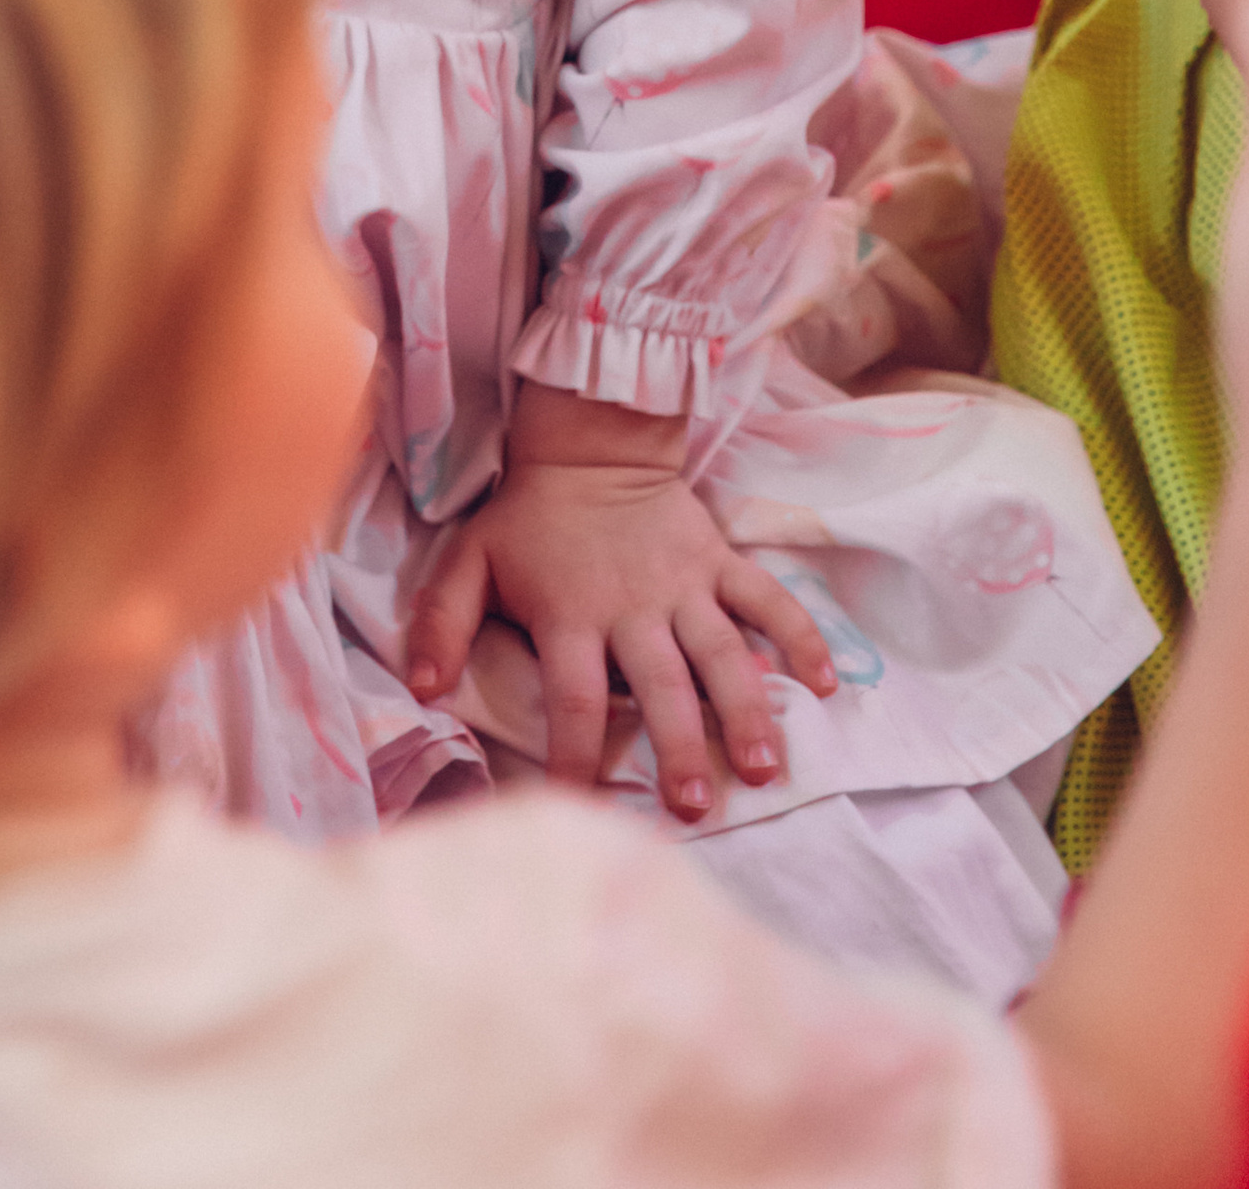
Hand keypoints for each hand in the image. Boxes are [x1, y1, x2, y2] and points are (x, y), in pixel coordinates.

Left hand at [405, 393, 837, 813]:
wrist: (589, 443)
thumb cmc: (527, 518)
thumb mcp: (469, 563)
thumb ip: (442, 625)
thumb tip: (421, 692)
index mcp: (571, 614)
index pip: (572, 698)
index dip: (573, 754)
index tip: (582, 806)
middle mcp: (633, 607)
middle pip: (660, 685)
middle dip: (678, 745)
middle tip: (693, 803)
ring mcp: (684, 584)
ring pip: (723, 653)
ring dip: (745, 709)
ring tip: (764, 766)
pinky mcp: (719, 560)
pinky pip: (767, 599)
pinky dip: (800, 636)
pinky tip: (828, 683)